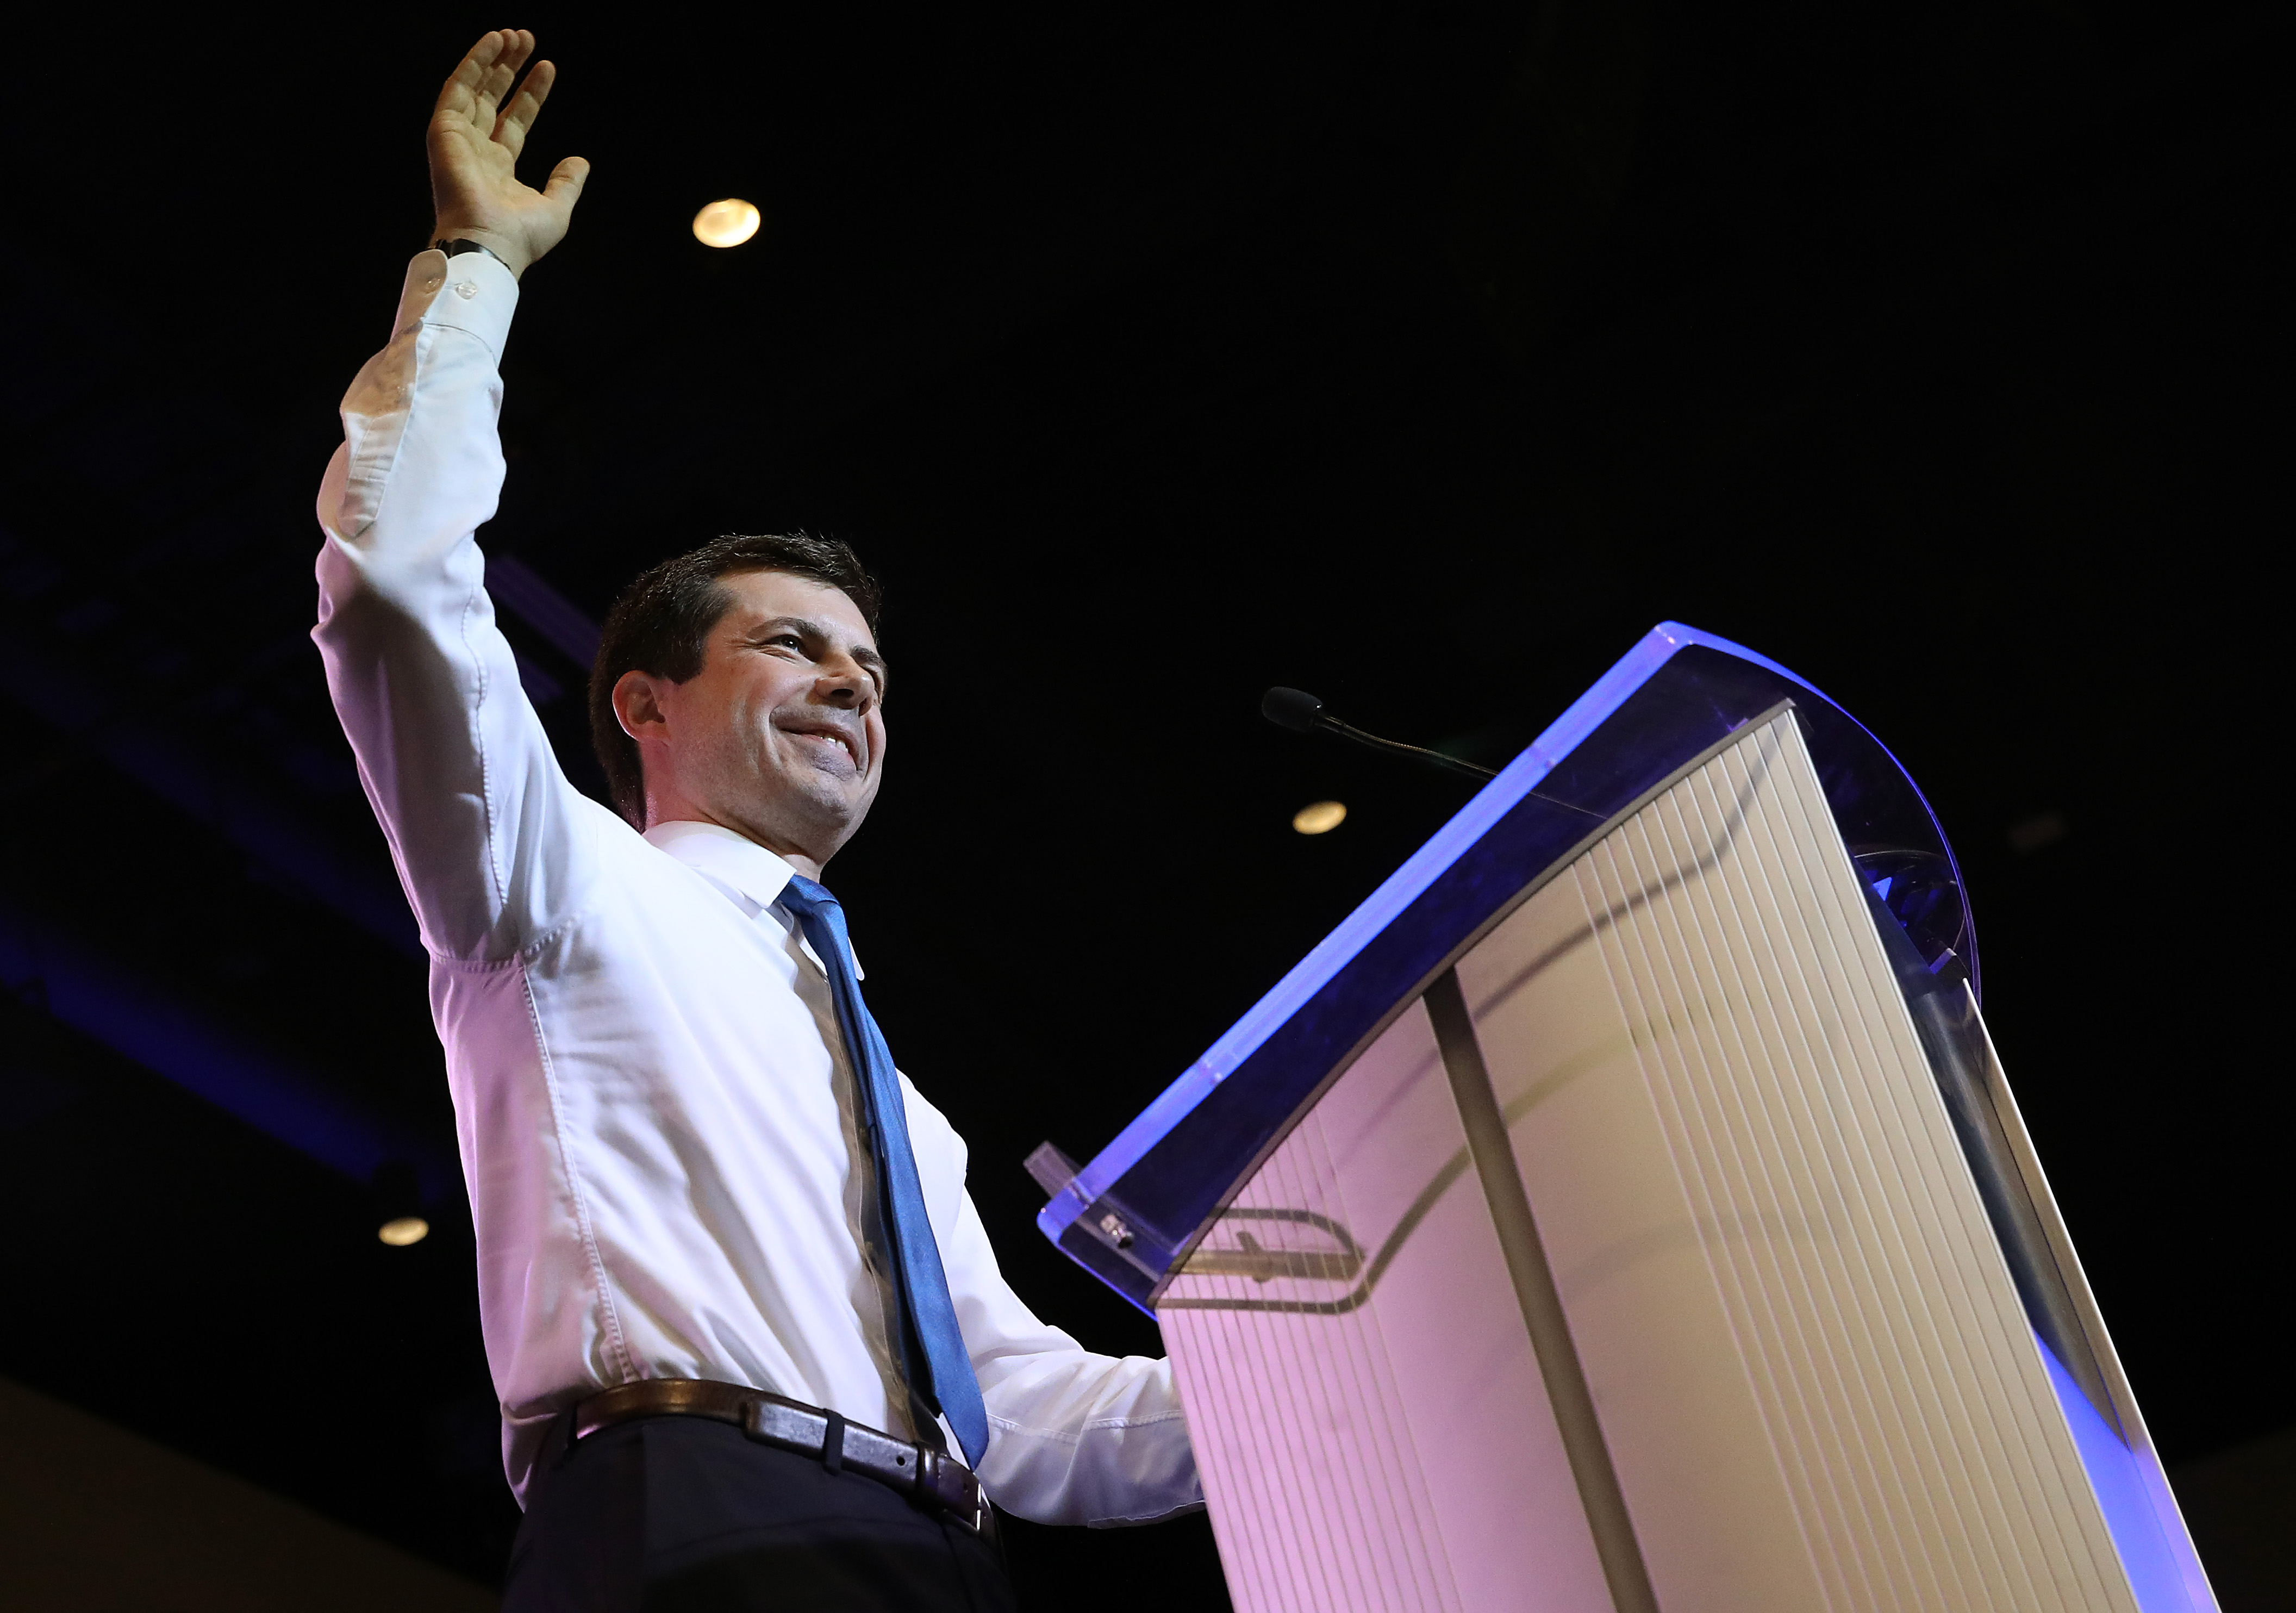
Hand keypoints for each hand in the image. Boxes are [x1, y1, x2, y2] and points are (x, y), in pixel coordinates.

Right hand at [427, 30, 587, 277]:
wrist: (491, 245)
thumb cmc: (520, 237)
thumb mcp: (556, 208)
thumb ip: (567, 183)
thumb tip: (581, 162)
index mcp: (498, 167)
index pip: (514, 119)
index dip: (530, 93)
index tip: (547, 67)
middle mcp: (476, 150)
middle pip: (492, 98)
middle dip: (509, 68)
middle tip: (526, 40)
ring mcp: (458, 139)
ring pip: (474, 87)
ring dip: (492, 58)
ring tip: (513, 34)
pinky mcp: (444, 131)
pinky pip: (458, 88)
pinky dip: (474, 62)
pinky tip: (493, 42)